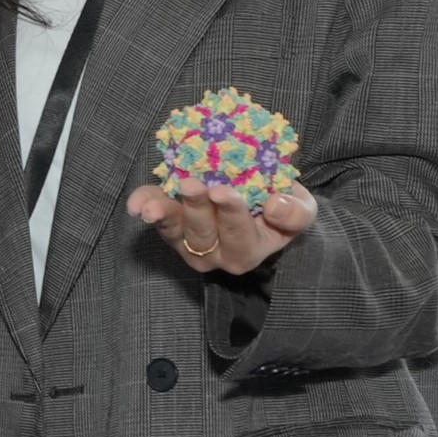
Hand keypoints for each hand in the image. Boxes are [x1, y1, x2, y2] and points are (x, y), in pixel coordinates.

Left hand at [127, 178, 316, 277]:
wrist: (260, 202)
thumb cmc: (280, 209)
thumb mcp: (302, 211)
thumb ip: (295, 213)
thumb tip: (274, 206)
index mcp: (247, 252)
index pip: (239, 235)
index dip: (231, 214)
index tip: (224, 192)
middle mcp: (214, 253)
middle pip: (202, 234)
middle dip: (196, 209)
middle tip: (192, 184)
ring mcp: (187, 241)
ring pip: (174, 231)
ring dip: (163, 214)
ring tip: (150, 207)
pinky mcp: (170, 224)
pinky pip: (156, 216)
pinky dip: (145, 205)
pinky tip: (135, 204)